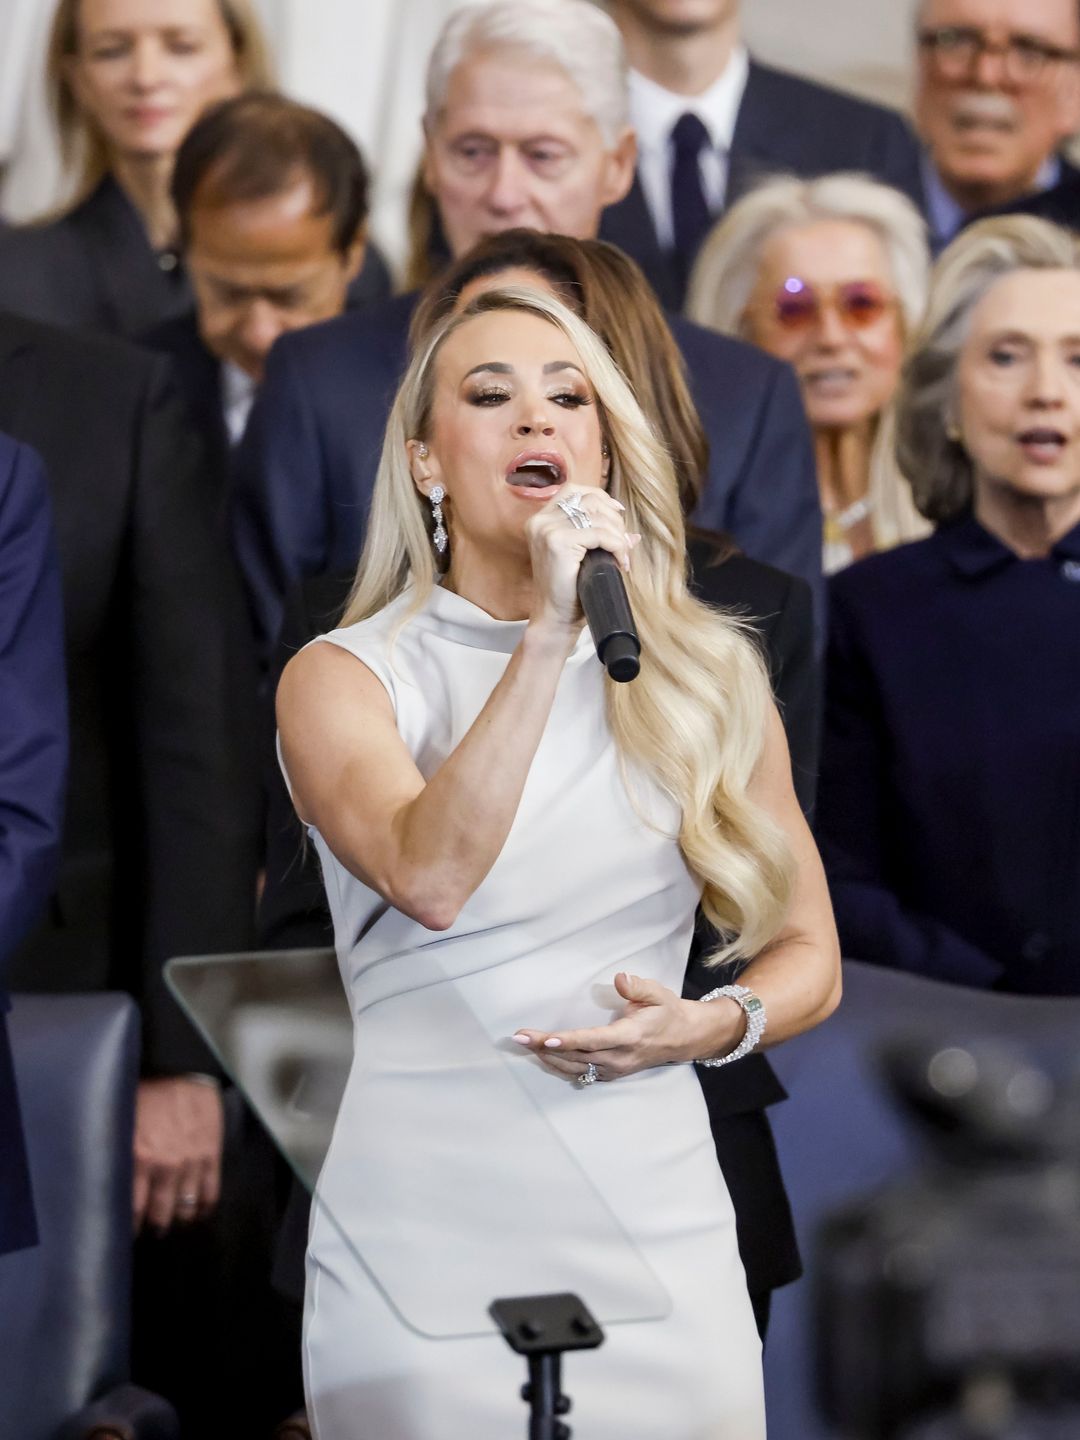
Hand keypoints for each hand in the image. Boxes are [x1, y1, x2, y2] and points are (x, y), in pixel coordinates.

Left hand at [132, 1077, 223, 1234]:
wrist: (181, 1068)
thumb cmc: (147, 1090)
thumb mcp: (122, 1120)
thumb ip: (118, 1151)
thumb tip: (106, 1178)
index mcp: (137, 1157)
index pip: (131, 1209)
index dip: (129, 1226)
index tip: (127, 1231)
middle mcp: (164, 1165)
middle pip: (159, 1215)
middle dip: (155, 1227)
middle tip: (152, 1230)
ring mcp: (191, 1162)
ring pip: (185, 1209)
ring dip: (178, 1220)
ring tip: (174, 1221)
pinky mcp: (211, 1155)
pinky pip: (210, 1193)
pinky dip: (204, 1208)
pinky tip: (198, 1212)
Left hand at [512, 972, 744, 1081]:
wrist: (684, 1038)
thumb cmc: (667, 1011)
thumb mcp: (658, 992)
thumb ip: (638, 986)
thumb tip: (619, 978)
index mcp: (631, 1036)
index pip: (594, 1040)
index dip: (569, 1041)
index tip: (546, 1039)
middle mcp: (621, 1057)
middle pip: (578, 1056)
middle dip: (546, 1048)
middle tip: (519, 1037)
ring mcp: (616, 1069)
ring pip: (576, 1068)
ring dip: (548, 1058)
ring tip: (524, 1045)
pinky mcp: (612, 1074)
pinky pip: (582, 1073)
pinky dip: (560, 1066)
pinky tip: (543, 1057)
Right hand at [524, 485, 639, 632]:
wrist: (555, 620)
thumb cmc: (568, 593)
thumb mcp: (583, 558)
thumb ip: (599, 539)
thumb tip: (633, 535)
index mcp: (541, 520)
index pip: (574, 490)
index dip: (601, 498)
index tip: (618, 514)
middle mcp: (540, 520)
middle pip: (589, 500)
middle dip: (614, 519)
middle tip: (623, 544)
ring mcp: (547, 529)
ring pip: (597, 515)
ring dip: (617, 534)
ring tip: (622, 555)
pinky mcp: (558, 542)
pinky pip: (599, 533)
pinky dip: (616, 545)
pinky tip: (620, 561)